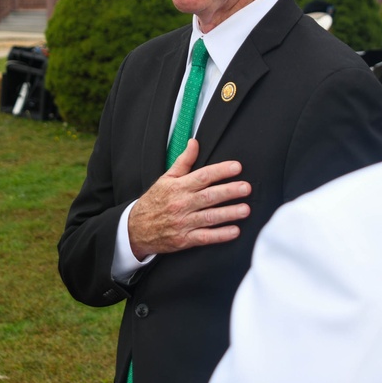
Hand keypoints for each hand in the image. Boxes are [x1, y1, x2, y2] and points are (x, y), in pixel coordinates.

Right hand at [127, 139, 250, 258]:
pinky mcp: (184, 240)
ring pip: (209, 217)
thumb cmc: (154, 201)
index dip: (220, 171)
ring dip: (229, 213)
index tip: (236, 167)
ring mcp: (183, 223)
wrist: (135, 228)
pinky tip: (234, 231)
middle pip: (208, 196)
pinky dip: (220, 235)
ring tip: (245, 209)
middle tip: (246, 188)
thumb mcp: (166, 178)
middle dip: (229, 192)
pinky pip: (205, 237)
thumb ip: (183, 161)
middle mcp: (181, 204)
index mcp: (178, 187)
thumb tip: (194, 143)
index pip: (202, 176)